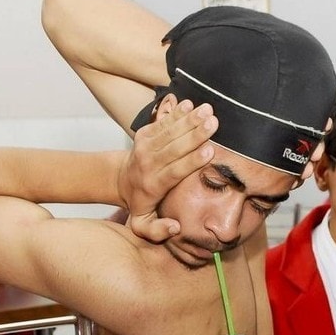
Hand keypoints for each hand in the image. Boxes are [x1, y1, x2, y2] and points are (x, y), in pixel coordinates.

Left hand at [117, 97, 216, 241]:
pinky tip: (191, 103)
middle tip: (214, 123)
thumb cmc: (140, 203)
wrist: (121, 181)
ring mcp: (145, 146)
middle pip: (174, 146)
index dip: (192, 160)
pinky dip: (177, 112)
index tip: (210, 150)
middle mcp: (148, 163)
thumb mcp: (144, 225)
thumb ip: (158, 231)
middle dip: (195, 134)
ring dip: (190, 118)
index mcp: (153, 184)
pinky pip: (163, 121)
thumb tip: (176, 228)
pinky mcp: (144, 134)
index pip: (175, 170)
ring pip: (170, 130)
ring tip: (208, 109)